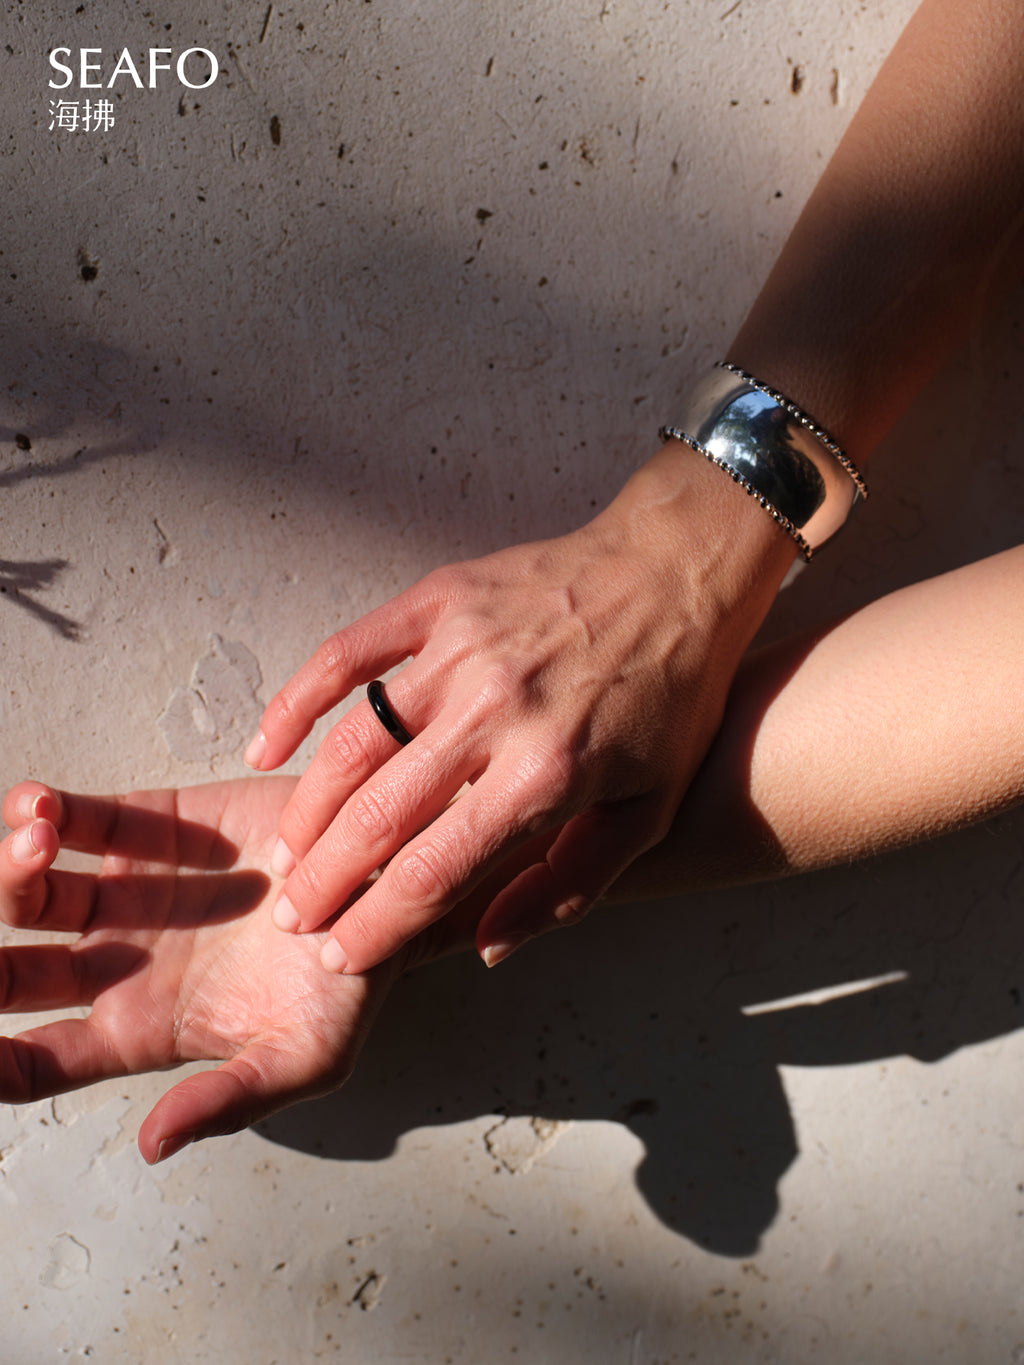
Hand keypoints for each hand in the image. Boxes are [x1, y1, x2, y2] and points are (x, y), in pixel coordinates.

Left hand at [0, 777, 401, 1161]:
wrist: (390, 885)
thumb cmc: (350, 982)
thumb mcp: (305, 1057)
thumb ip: (230, 1100)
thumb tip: (154, 1142)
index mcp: (142, 1028)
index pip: (43, 1061)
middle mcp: (122, 961)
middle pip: (16, 974)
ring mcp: (132, 892)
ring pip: (36, 890)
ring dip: (13, 871)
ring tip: (34, 845)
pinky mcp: (154, 826)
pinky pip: (81, 820)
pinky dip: (46, 812)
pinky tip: (39, 810)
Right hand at [249, 446, 795, 972]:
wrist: (674, 572)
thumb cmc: (670, 696)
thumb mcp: (650, 808)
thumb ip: (570, 884)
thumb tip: (487, 943)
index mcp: (547, 774)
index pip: (432, 871)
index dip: (376, 925)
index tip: (340, 953)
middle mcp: (493, 713)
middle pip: (377, 817)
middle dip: (324, 882)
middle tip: (295, 917)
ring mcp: (459, 651)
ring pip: (352, 744)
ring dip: (308, 809)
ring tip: (285, 856)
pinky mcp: (437, 601)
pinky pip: (346, 654)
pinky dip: (297, 701)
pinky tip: (268, 746)